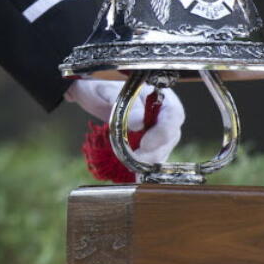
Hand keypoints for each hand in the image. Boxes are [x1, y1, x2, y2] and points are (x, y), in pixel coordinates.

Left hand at [63, 78, 184, 163]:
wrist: (90, 94)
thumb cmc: (101, 87)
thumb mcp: (110, 92)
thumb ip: (126, 106)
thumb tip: (139, 123)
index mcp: (160, 95)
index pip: (174, 114)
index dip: (163, 131)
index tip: (146, 143)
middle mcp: (162, 113)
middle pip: (170, 136)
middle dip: (155, 151)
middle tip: (136, 160)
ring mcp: (156, 129)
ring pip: (163, 149)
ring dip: (149, 161)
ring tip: (131, 167)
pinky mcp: (147, 141)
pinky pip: (152, 155)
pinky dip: (144, 166)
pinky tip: (136, 176)